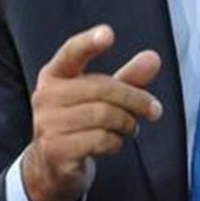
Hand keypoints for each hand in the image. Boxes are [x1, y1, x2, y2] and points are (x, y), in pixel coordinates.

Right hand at [21, 25, 162, 200]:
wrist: (52, 166)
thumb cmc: (80, 123)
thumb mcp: (103, 97)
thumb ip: (128, 77)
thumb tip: (153, 57)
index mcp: (55, 74)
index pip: (72, 52)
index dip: (89, 42)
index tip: (108, 34)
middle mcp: (46, 96)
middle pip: (103, 88)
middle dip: (135, 99)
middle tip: (153, 109)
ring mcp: (47, 124)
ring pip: (105, 115)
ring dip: (127, 123)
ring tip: (130, 128)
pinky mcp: (55, 150)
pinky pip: (100, 140)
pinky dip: (116, 142)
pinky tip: (113, 142)